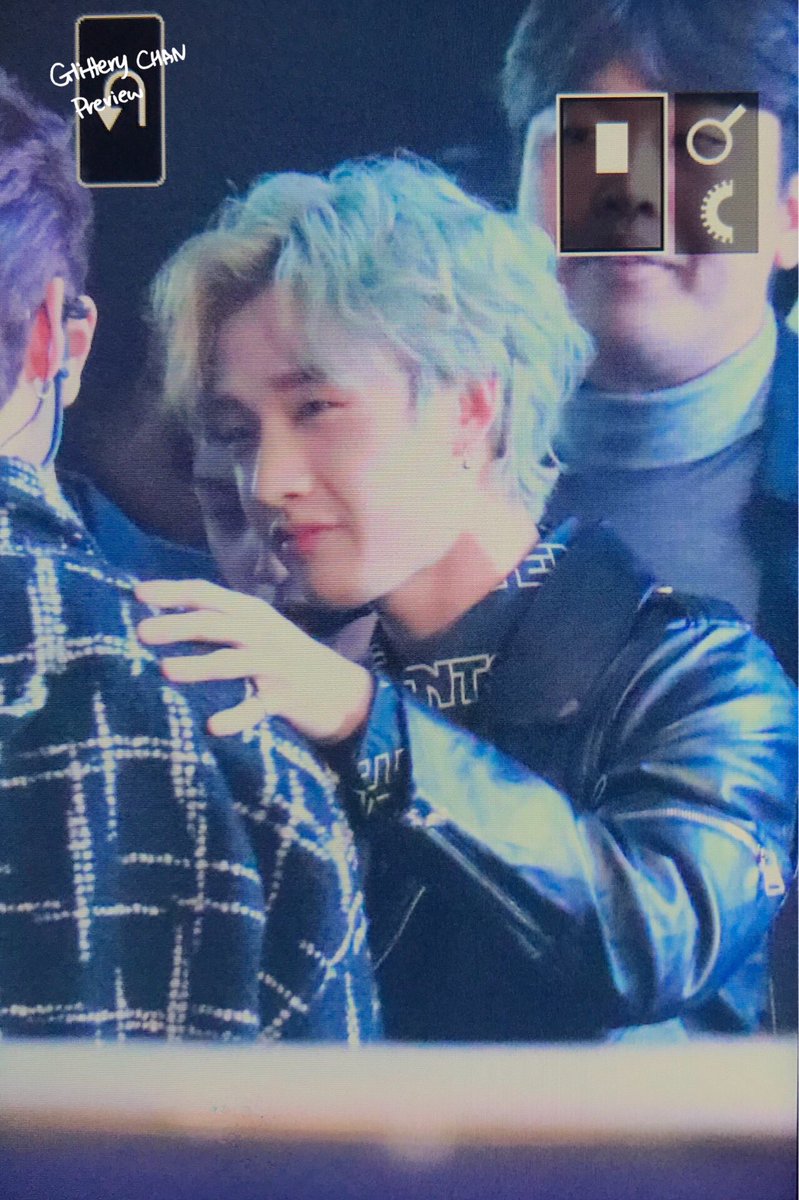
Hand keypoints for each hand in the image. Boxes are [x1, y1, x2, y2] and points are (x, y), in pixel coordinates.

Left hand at [134, 579, 373, 741]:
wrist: (344, 692)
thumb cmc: (287, 659)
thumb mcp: (258, 632)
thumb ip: (221, 623)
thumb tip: (165, 617)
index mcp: (252, 613)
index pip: (208, 594)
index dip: (174, 592)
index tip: (138, 594)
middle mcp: (262, 634)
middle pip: (216, 624)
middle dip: (179, 626)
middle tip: (142, 633)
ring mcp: (276, 666)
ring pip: (234, 662)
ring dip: (201, 666)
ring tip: (167, 671)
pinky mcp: (286, 698)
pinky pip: (258, 708)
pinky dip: (237, 717)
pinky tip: (214, 726)